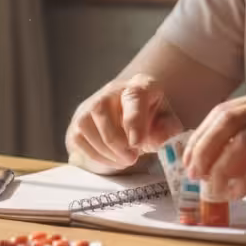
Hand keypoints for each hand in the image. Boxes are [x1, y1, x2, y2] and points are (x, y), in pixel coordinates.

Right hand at [66, 73, 183, 173]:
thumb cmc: (150, 122)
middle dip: (118, 142)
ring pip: (87, 126)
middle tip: (132, 158)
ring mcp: (90, 104)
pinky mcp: (77, 122)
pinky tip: (111, 158)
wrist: (130, 122)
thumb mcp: (166, 124)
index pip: (134, 96)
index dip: (134, 120)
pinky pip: (79, 140)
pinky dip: (96, 156)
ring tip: (124, 160)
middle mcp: (112, 90)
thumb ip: (168, 131)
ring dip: (107, 151)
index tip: (137, 144)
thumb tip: (161, 140)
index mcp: (140, 85)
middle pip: (102, 110)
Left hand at [182, 86, 245, 198]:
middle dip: (204, 150)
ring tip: (213, 188)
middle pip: (228, 122)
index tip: (187, 161)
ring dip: (222, 168)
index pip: (222, 111)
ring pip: (245, 142)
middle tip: (193, 175)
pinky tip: (236, 193)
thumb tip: (211, 158)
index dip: (200, 137)